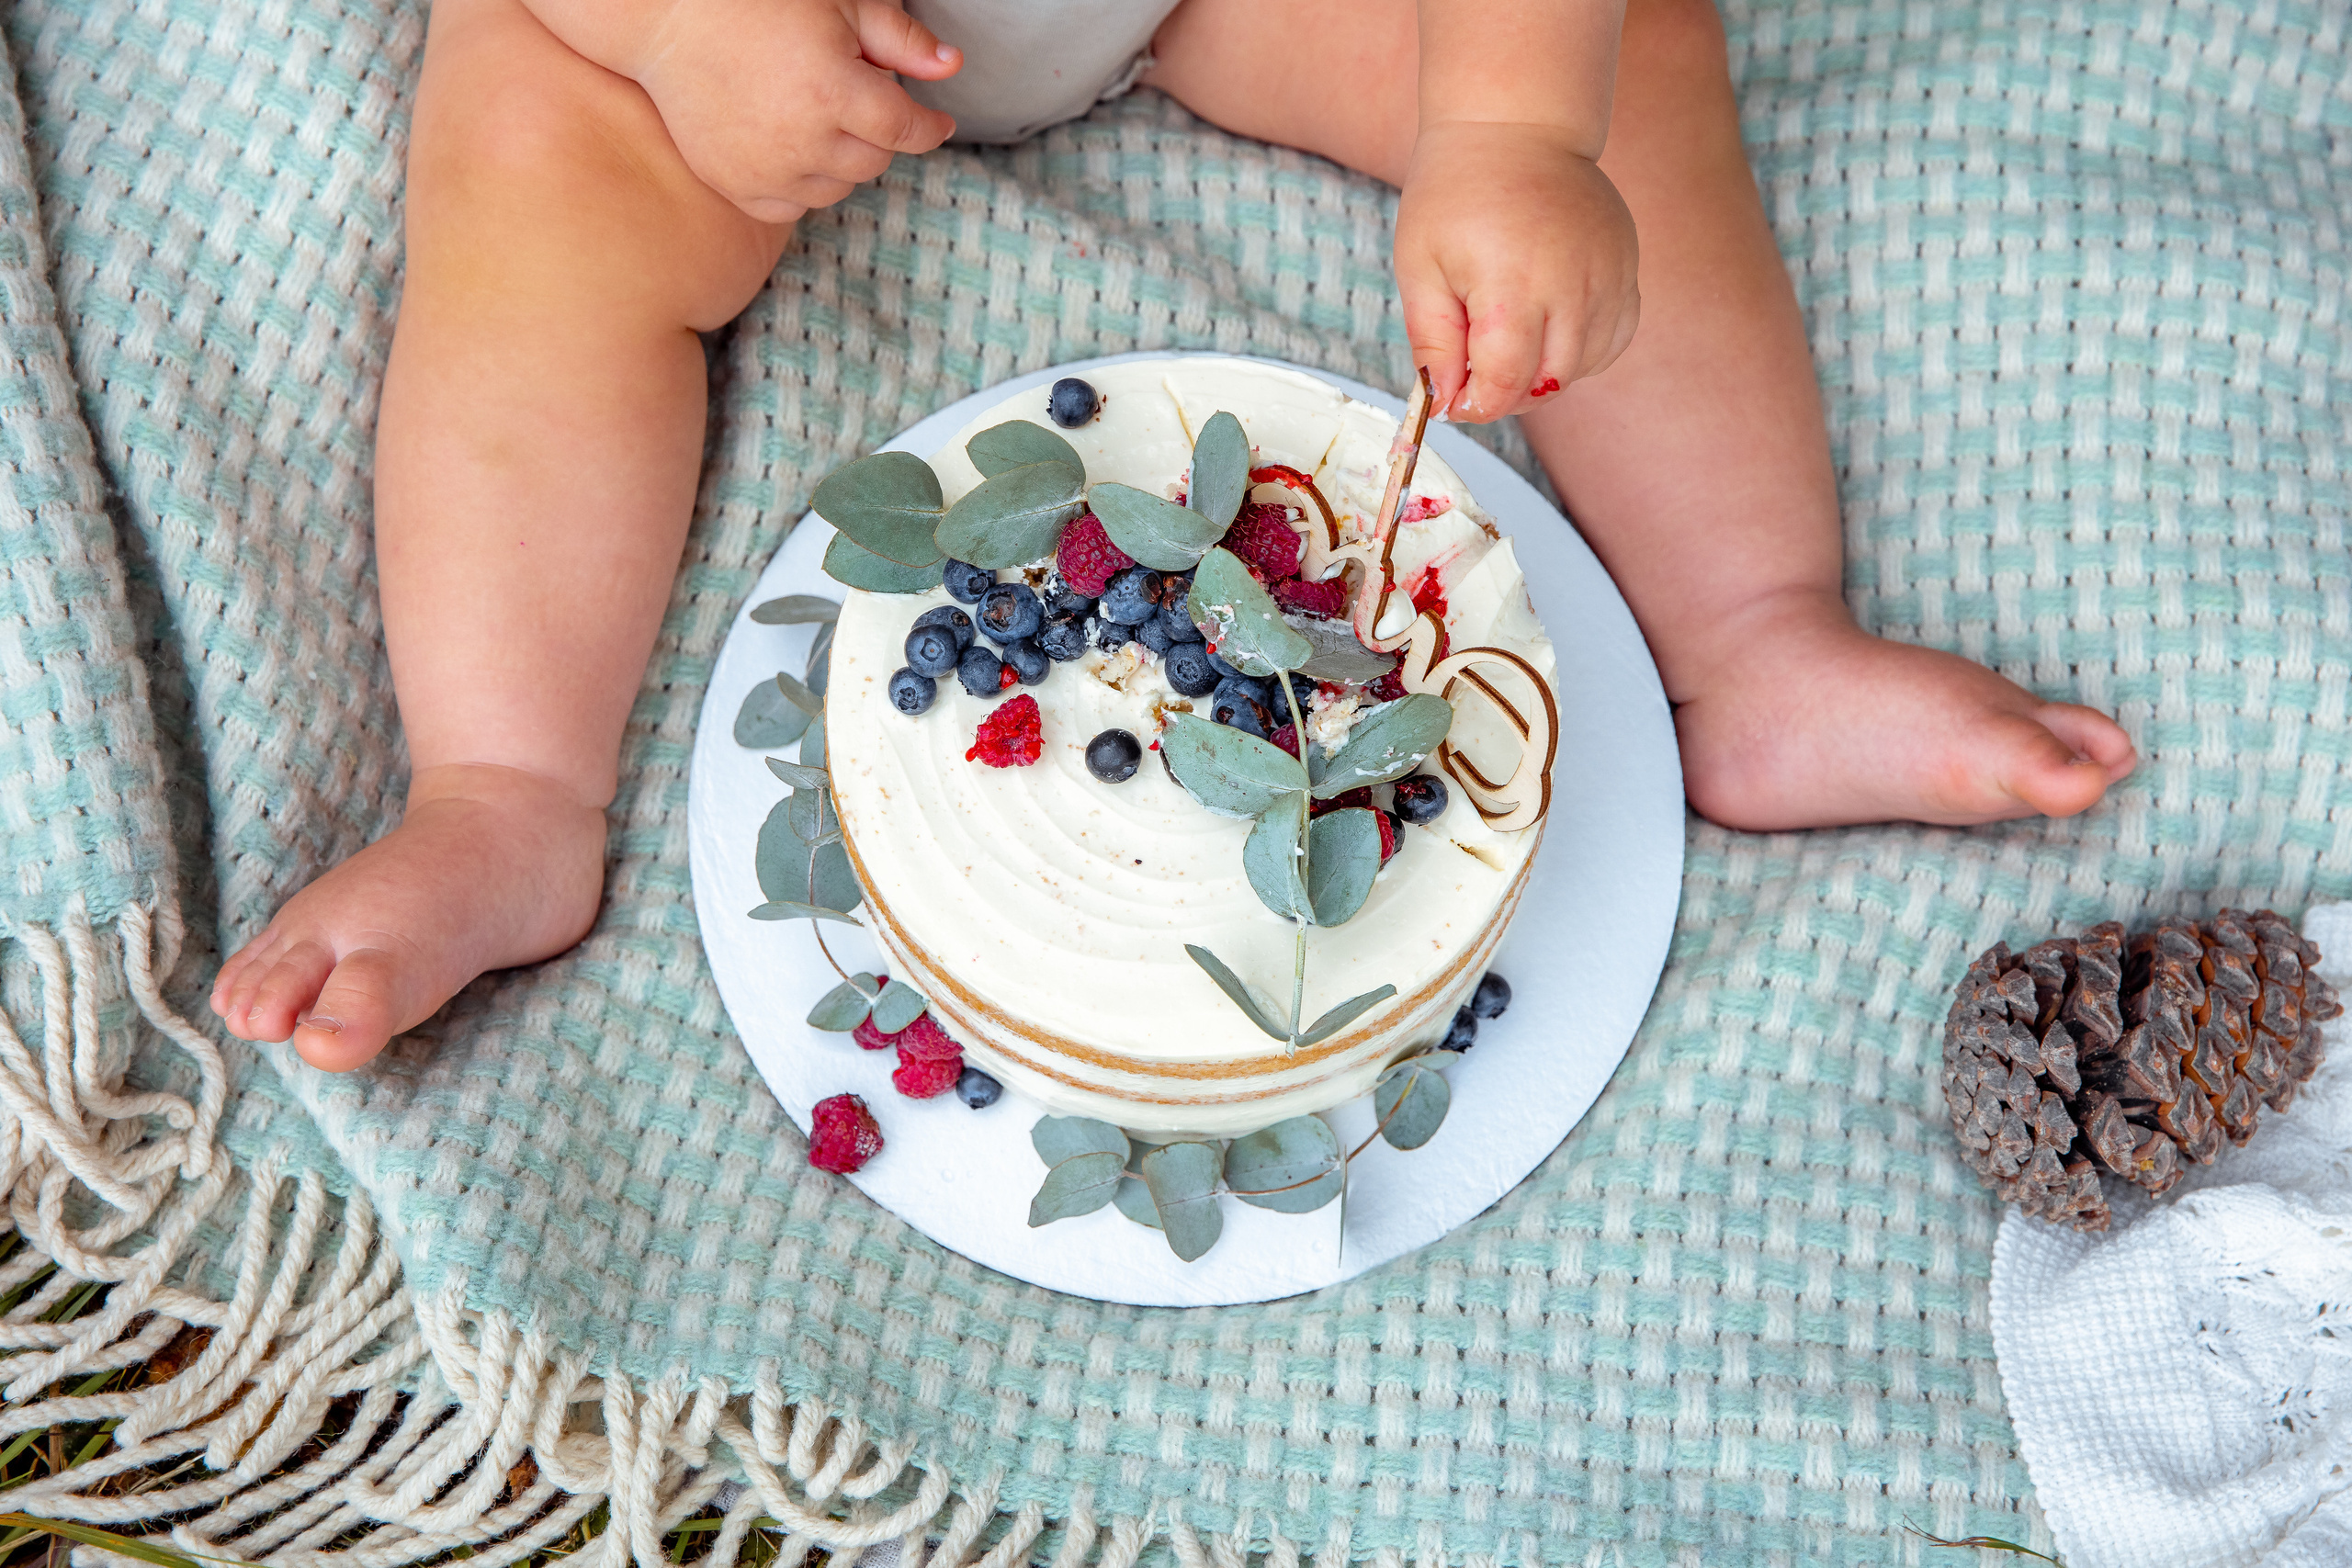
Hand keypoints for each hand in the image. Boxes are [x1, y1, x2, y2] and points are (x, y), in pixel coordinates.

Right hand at [525, 0, 962, 222]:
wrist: (667, 20)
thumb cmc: (756, 1)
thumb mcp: (840, 5)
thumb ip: (902, 41)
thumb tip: (952, 67)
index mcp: (832, 90)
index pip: (905, 130)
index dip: (929, 127)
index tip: (937, 123)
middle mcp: (801, 140)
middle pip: (875, 161)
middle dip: (879, 132)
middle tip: (856, 96)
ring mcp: (765, 170)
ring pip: (838, 189)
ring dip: (844, 159)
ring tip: (820, 115)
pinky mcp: (735, 185)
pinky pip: (794, 206)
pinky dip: (806, 183)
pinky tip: (795, 145)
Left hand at [1393, 120, 1639, 421]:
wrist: (1517, 128)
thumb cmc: (1456, 195)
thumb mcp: (1421, 268)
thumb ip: (1434, 342)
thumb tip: (1443, 404)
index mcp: (1512, 285)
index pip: (1506, 384)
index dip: (1476, 405)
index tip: (1453, 398)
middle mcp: (1572, 285)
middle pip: (1547, 383)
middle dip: (1506, 394)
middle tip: (1474, 369)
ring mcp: (1609, 276)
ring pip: (1582, 368)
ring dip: (1542, 374)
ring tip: (1508, 338)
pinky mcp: (1627, 267)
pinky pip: (1612, 339)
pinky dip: (1580, 352)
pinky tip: (1548, 328)